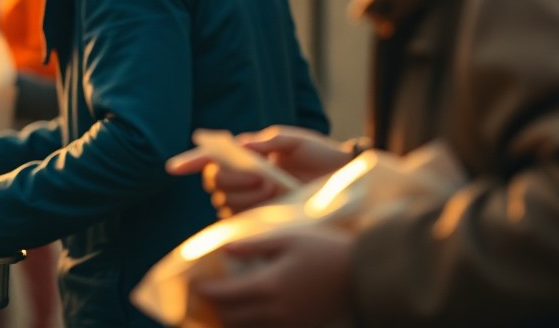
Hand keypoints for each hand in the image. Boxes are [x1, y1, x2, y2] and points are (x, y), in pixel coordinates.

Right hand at [167, 126, 349, 214]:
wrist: (343, 182)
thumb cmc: (320, 156)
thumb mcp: (298, 141)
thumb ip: (271, 140)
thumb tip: (243, 143)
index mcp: (247, 154)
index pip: (210, 158)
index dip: (190, 161)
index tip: (173, 168)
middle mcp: (242, 177)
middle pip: (214, 180)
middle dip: (235, 179)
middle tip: (263, 178)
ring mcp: (249, 200)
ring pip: (224, 201)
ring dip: (246, 196)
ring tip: (274, 190)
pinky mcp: (258, 220)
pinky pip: (237, 221)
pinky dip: (247, 213)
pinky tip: (267, 207)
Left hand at [193, 225, 354, 327]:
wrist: (364, 276)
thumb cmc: (326, 251)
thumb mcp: (288, 239)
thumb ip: (254, 245)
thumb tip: (225, 249)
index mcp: (269, 286)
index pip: (224, 296)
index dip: (205, 291)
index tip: (195, 283)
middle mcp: (274, 311)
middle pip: (230, 318)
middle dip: (213, 307)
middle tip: (205, 294)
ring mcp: (288, 324)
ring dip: (230, 319)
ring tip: (224, 305)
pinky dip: (251, 325)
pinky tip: (250, 313)